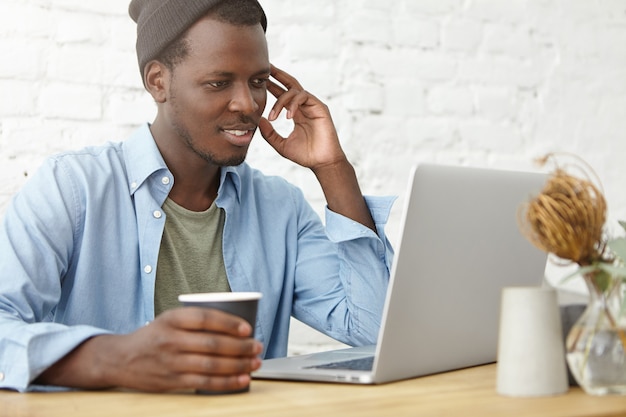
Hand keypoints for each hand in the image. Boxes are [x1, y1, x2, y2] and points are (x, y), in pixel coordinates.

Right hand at [37, 307, 262, 392]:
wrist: (121, 359)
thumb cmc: (155, 336)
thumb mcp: (170, 319)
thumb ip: (196, 320)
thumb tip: (237, 323)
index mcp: (172, 319)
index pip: (204, 318)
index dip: (229, 323)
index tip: (248, 328)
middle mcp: (170, 340)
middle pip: (212, 344)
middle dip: (240, 346)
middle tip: (257, 346)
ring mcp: (171, 362)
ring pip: (211, 365)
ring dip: (238, 365)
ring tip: (254, 363)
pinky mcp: (172, 381)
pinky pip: (204, 383)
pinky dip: (226, 382)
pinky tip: (242, 380)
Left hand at [259, 64, 346, 170]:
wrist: (322, 163)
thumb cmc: (305, 155)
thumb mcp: (281, 144)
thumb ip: (269, 133)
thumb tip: (259, 120)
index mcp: (296, 113)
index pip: (282, 94)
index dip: (271, 85)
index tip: (258, 79)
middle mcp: (304, 106)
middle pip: (290, 83)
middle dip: (278, 74)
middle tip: (266, 67)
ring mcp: (313, 105)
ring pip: (294, 91)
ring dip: (280, 101)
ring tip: (273, 116)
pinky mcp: (320, 108)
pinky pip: (304, 97)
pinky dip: (293, 104)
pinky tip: (287, 116)